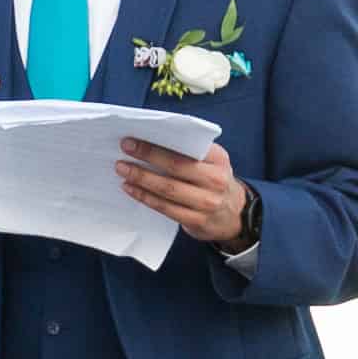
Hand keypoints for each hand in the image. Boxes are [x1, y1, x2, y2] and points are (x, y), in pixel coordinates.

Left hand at [117, 139, 250, 246]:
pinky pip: (165, 208)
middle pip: (176, 166)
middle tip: (125, 149)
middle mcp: (215, 180)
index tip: (135, 138)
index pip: (187, 147)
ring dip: (142, 178)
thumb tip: (154, 138)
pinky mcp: (196, 220)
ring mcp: (206, 202)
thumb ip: (192, 151)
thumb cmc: (214, 181)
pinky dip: (145, 197)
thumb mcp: (213, 162)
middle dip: (147, 156)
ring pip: (168, 189)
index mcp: (218, 159)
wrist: (235, 215)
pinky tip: (130, 189)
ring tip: (123, 169)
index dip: (158, 143)